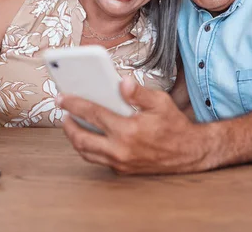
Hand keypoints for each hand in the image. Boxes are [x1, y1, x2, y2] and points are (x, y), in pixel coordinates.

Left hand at [58, 76, 212, 174]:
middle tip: (63, 112)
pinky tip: (90, 135)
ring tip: (72, 124)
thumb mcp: (160, 102)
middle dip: (68, 125)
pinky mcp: (122, 170)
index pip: (92, 114)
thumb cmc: (175, 126)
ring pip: (86, 153)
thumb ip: (138, 93)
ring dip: (75, 138)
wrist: (189, 153)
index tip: (62, 97)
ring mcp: (120, 162)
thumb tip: (122, 82)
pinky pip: (98, 159)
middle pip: (81, 139)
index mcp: (127, 130)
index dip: (74, 104)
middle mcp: (120, 149)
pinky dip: (89, 148)